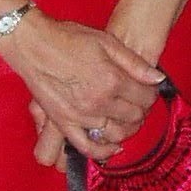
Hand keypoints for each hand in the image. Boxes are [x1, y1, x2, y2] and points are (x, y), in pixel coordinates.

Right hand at [3, 15, 160, 162]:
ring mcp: (81, 116)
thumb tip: (157, 79)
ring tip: (128, 120)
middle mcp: (99, 102)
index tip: (149, 91)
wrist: (32, 45)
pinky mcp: (63, 123)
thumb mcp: (106, 42)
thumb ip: (134, 63)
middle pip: (133, 116)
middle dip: (142, 111)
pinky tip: (112, 147)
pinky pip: (86, 146)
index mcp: (112, 80)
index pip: (144, 96)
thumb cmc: (68, 38)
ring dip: (128, 129)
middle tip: (140, 104)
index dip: (151, 94)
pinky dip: (102, 151)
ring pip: (116, 133)